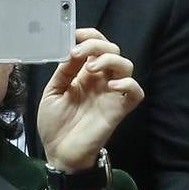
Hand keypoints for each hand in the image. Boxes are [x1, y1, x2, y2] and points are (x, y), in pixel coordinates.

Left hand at [37, 29, 142, 172]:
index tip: (75, 35)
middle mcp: (100, 80)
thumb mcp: (52, 92)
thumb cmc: (55, 125)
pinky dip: (127, 83)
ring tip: (90, 68)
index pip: (96, 45)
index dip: (90, 36)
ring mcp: (111, 94)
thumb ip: (63, 72)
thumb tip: (71, 50)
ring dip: (109, 59)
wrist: (59, 154)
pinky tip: (109, 86)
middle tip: (78, 53)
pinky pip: (135, 92)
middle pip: (113, 50)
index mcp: (84, 74)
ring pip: (126, 65)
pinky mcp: (118, 110)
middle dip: (96, 45)